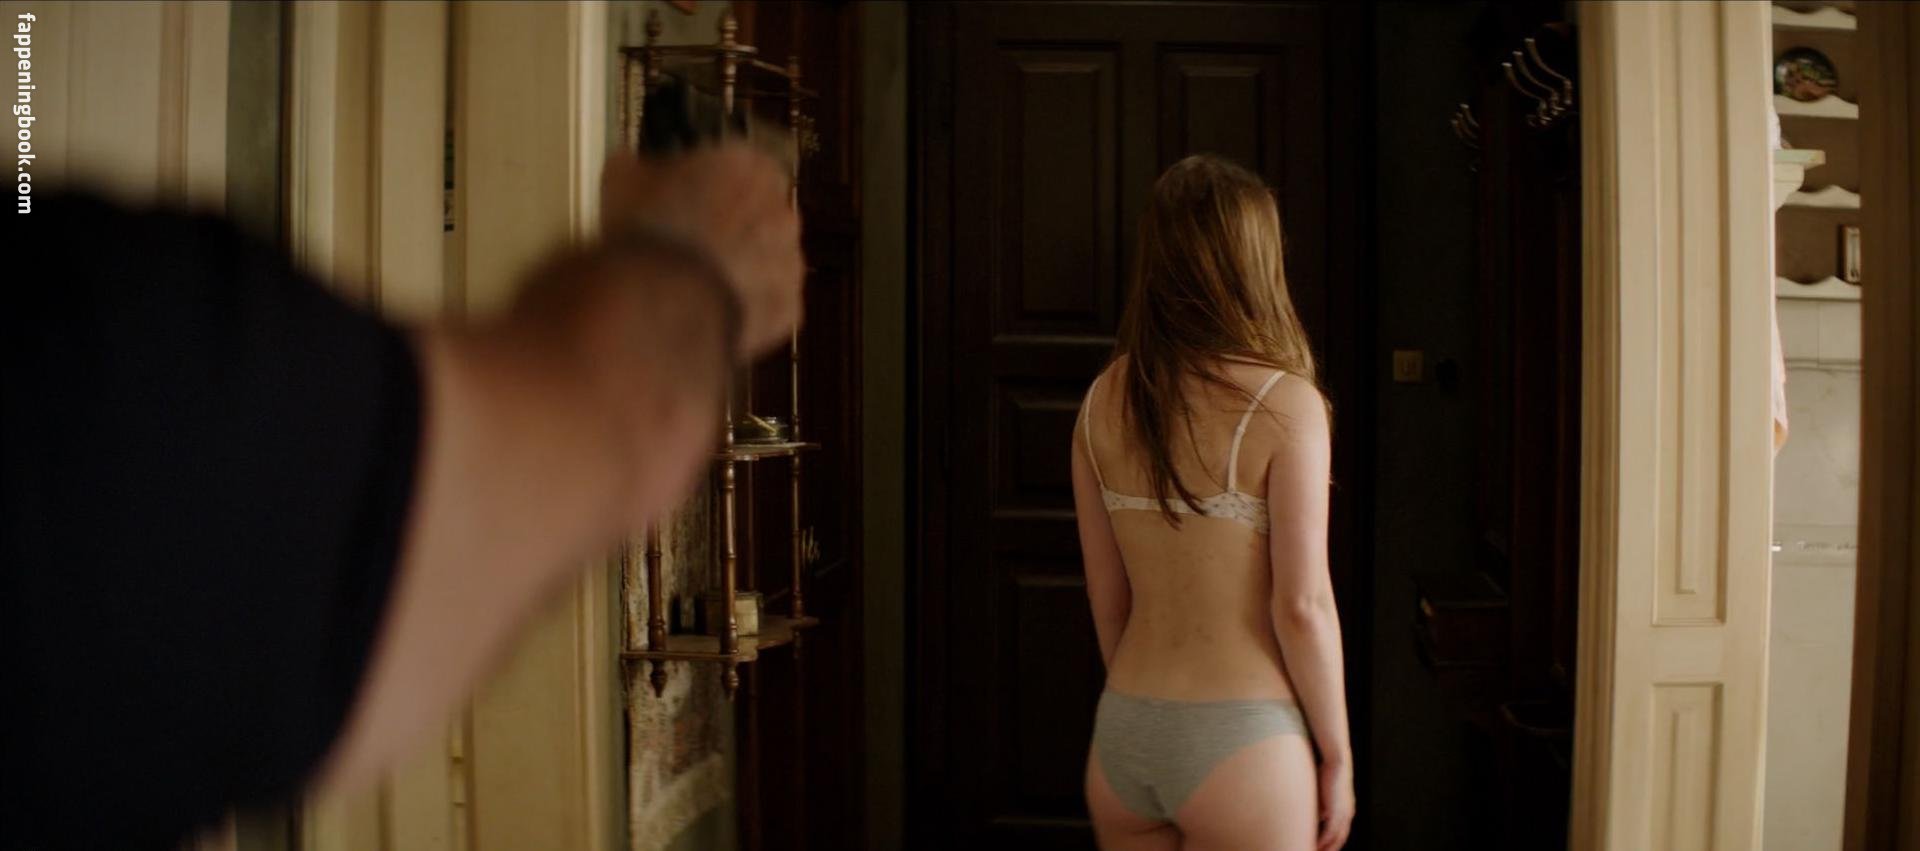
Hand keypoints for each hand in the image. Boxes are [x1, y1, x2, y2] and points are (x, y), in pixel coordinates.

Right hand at [600, 145, 803, 359]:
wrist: (666, 302)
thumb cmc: (647, 228)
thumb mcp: (623, 180)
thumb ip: (643, 169)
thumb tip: (635, 168)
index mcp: (749, 165)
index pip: (741, 167)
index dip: (713, 185)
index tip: (688, 199)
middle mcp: (782, 210)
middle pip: (760, 215)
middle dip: (734, 228)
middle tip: (694, 244)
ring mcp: (792, 263)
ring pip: (768, 263)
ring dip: (742, 269)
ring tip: (698, 285)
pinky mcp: (790, 309)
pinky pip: (767, 305)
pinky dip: (745, 310)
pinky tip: (711, 313)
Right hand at [1316, 757, 1353, 850]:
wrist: (1337, 762)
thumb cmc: (1329, 773)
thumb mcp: (1325, 794)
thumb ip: (1323, 807)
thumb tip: (1319, 817)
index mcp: (1346, 811)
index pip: (1340, 832)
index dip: (1332, 842)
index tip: (1322, 847)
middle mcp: (1347, 815)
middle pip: (1340, 839)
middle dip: (1330, 848)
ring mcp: (1344, 814)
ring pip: (1336, 839)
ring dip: (1326, 848)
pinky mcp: (1337, 812)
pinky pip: (1330, 833)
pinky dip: (1324, 841)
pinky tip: (1316, 846)